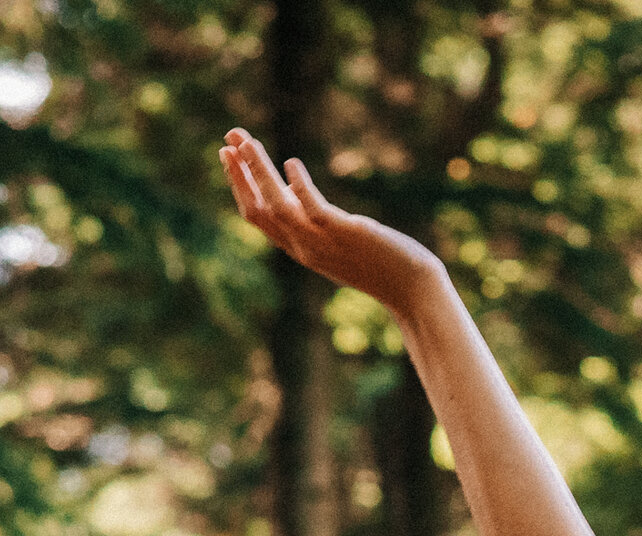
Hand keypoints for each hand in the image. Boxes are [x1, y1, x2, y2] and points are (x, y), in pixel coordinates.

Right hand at [220, 128, 447, 316]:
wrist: (412, 289)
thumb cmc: (379, 262)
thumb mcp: (335, 238)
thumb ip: (310, 217)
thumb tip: (290, 188)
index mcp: (300, 248)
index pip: (257, 216)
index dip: (239, 185)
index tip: (230, 155)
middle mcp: (304, 248)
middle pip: (259, 210)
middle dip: (240, 173)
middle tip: (229, 139)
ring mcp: (322, 243)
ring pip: (278, 207)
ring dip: (259, 173)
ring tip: (247, 142)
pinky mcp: (344, 233)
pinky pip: (313, 209)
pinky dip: (299, 187)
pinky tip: (291, 164)